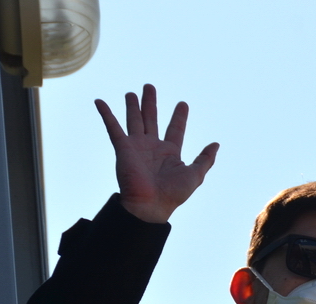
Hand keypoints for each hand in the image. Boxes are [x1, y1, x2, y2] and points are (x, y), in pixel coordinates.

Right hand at [95, 84, 218, 222]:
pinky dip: (106, 114)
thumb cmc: (173, 194)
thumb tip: (216, 144)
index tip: (183, 104)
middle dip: (151, 103)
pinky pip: (113, 127)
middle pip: (152, 119)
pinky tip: (99, 101)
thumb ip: (205, 159)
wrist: (150, 205)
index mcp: (170, 153)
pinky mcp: (123, 148)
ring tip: (132, 92)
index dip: (179, 117)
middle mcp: (152, 147)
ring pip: (134, 120)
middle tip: (150, 86)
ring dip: (133, 105)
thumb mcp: (195, 175)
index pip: (175, 129)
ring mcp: (137, 146)